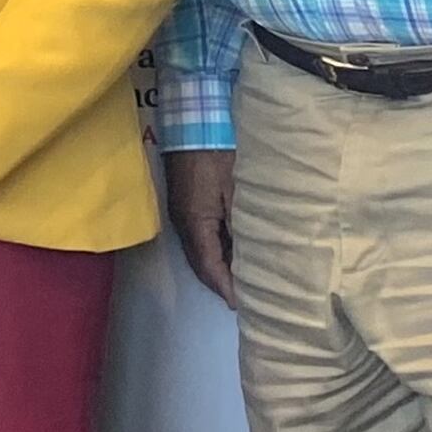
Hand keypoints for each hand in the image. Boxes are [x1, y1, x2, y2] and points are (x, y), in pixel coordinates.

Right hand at [163, 148, 236, 303]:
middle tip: (243, 299)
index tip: (241, 304)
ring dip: (218, 270)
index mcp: (195, 224)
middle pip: (201, 265)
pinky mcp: (186, 208)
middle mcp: (184, 226)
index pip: (210, 266)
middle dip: (221, 284)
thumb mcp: (235, 190)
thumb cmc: (217, 156)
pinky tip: (231, 255)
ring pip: (200, 254)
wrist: (193, 127)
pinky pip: (200, 240)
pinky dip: (215, 253)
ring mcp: (182, 217)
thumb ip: (240, 224)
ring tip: (240, 282)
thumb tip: (248, 255)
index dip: (226, 287)